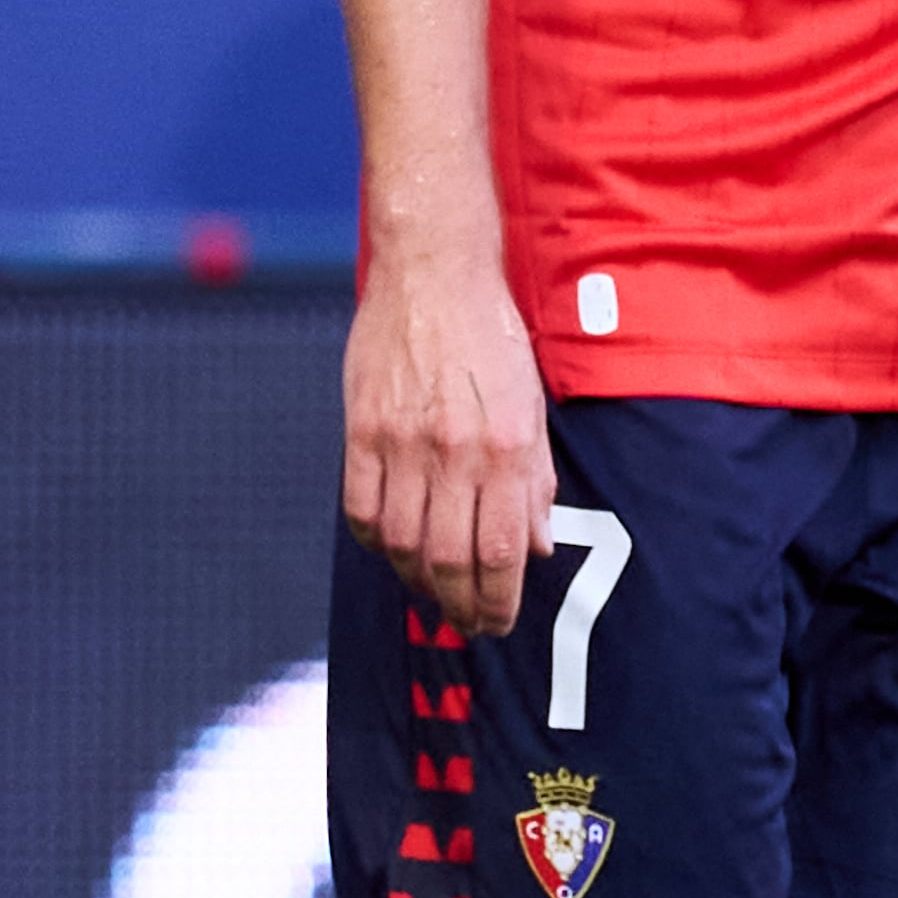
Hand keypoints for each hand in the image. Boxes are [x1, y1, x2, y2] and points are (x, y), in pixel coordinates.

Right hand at [340, 245, 555, 631]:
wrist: (434, 274)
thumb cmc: (491, 338)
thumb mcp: (533, 404)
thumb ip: (535, 479)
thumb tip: (538, 546)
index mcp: (505, 445)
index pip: (502, 549)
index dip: (500, 599)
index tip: (500, 622)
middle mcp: (453, 451)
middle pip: (447, 559)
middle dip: (460, 605)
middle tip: (468, 622)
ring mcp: (401, 442)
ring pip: (401, 544)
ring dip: (417, 580)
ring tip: (434, 590)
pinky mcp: (360, 431)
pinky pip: (360, 510)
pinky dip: (375, 541)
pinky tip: (392, 547)